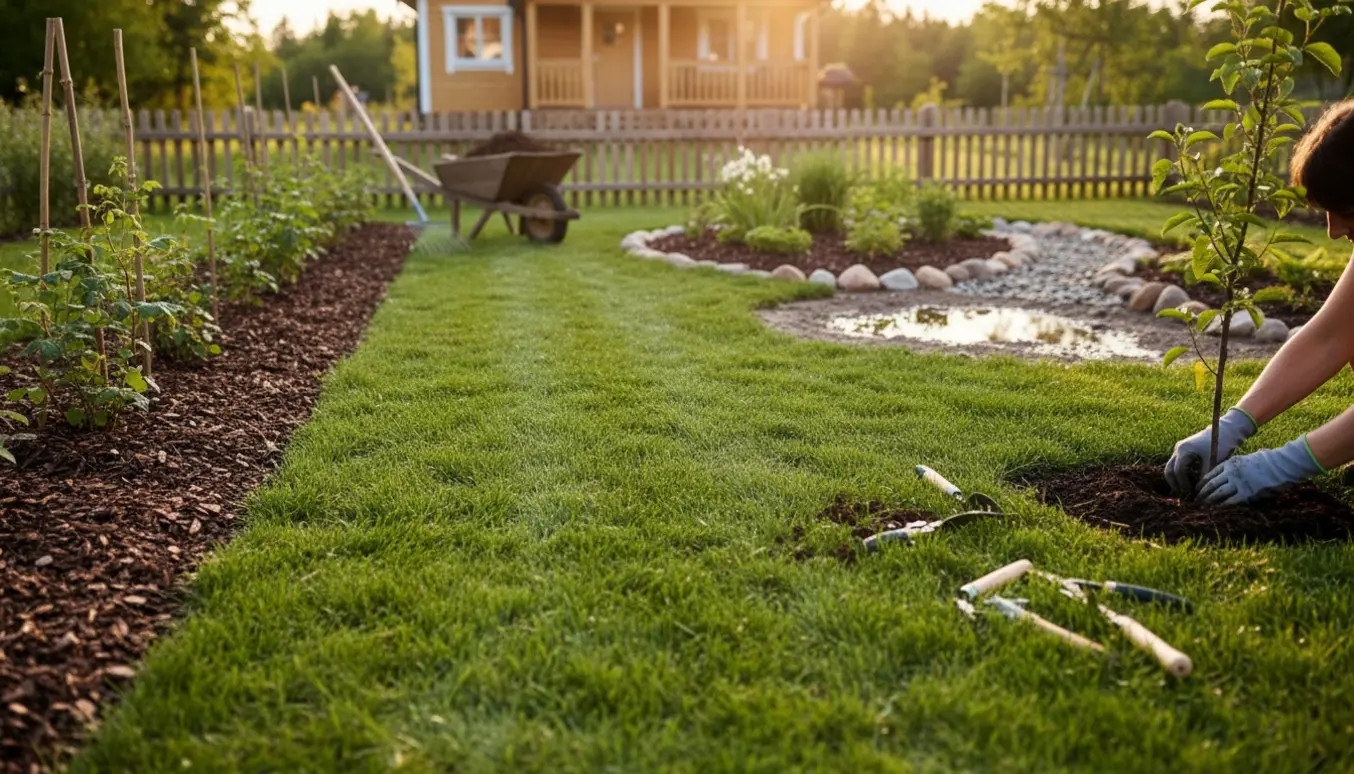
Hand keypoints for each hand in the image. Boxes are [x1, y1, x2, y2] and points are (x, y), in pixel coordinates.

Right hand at [1165, 408, 1257, 494]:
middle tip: (1184, 495)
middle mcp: (1178, 449)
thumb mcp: (1214, 462)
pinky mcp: (1183, 451)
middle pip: (1169, 470)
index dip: (1183, 484)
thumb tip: (1200, 493)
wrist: (1225, 430)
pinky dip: (1180, 475)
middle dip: (1175, 484)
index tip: (1191, 494)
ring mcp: (1179, 449)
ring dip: (1176, 480)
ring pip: (1171, 468)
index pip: (1178, 471)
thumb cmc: (1221, 444)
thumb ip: (1205, 476)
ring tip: (1186, 491)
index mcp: (1184, 450)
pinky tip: (1189, 483)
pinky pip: (1176, 465)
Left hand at [1197, 436, 1325, 505]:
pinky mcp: (1247, 492)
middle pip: (1210, 484)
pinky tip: (1216, 511)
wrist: (1280, 464)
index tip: (1196, 490)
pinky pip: (1230, 501)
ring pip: (1217, 493)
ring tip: (1202, 507)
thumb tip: (1225, 477)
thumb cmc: (1265, 461)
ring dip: (1208, 501)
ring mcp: (1238, 482)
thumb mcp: (1245, 460)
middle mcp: (1231, 472)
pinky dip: (1221, 506)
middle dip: (1202, 493)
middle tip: (1195, 501)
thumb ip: (1234, 468)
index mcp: (1229, 463)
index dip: (1201, 484)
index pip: (1209, 474)